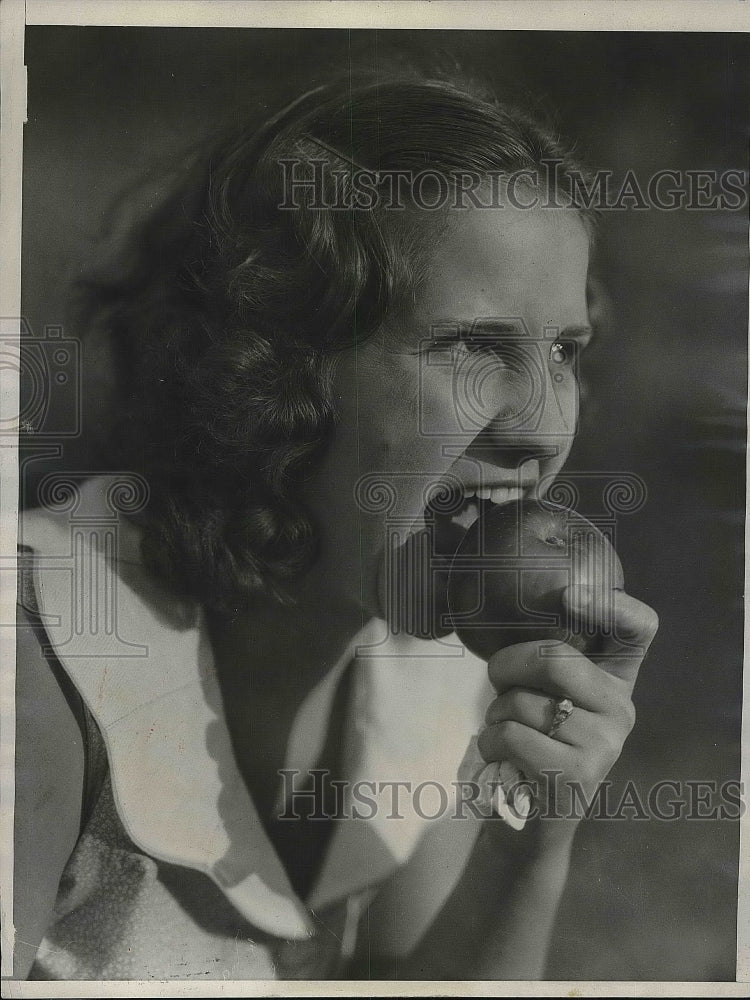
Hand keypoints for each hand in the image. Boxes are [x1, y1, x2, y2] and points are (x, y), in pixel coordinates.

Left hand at [477, 584, 658, 844]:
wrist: (530, 827)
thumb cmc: (532, 746)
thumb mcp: (547, 698)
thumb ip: (547, 663)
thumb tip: (510, 618)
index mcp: (616, 681)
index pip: (639, 627)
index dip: (608, 603)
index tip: (568, 596)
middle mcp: (621, 710)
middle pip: (556, 658)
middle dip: (508, 664)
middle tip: (495, 680)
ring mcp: (603, 745)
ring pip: (525, 700)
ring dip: (495, 712)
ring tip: (503, 730)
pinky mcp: (574, 775)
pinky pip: (511, 734)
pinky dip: (489, 740)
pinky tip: (498, 754)